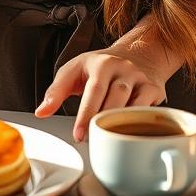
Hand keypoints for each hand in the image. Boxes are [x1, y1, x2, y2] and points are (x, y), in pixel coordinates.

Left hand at [35, 47, 165, 141]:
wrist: (137, 54)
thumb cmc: (100, 66)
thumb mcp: (74, 70)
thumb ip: (56, 91)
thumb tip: (41, 112)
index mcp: (100, 63)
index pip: (93, 90)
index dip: (85, 114)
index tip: (78, 135)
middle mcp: (122, 68)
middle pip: (114, 97)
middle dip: (102, 122)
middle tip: (91, 141)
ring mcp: (139, 78)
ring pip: (133, 104)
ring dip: (120, 125)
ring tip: (108, 141)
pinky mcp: (154, 89)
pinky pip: (149, 109)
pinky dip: (140, 123)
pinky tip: (130, 136)